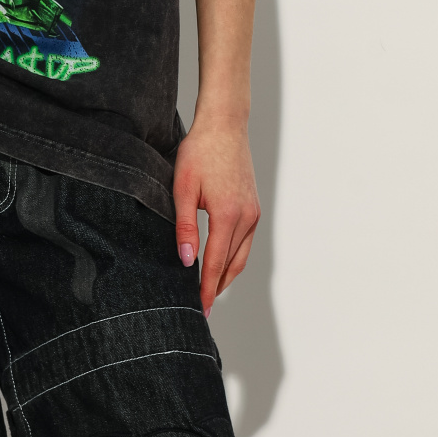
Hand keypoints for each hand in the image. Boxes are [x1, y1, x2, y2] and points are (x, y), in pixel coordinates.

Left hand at [173, 115, 260, 317]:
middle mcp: (246, 217)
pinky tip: (220, 265)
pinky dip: (233, 259)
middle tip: (201, 308)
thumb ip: (185, 227)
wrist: (225, 126)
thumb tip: (187, 260)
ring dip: (226, 276)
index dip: (206, 289)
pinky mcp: (254, 208)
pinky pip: (245, 243)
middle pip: (231, 265)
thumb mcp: (183, 189)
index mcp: (228, 215)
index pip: (214, 263)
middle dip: (216, 288)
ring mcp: (253, 213)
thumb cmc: (200, 152)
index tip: (199, 309)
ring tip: (209, 292)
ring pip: (241, 256)